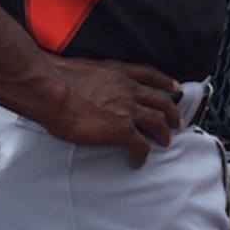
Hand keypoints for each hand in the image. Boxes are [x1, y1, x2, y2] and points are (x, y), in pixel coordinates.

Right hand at [39, 57, 181, 167]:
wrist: (53, 90)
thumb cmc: (57, 78)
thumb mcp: (82, 68)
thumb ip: (91, 76)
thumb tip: (82, 81)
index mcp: (118, 72)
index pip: (150, 74)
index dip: (165, 82)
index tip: (174, 87)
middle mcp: (128, 88)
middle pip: (160, 100)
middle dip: (171, 111)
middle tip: (177, 121)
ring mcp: (127, 109)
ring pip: (157, 121)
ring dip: (163, 132)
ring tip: (165, 141)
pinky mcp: (121, 130)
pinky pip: (140, 145)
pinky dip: (142, 155)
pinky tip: (138, 161)